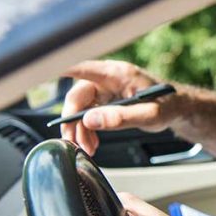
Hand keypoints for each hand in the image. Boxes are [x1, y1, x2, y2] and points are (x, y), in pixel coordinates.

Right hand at [61, 60, 183, 155]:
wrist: (179, 109)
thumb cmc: (169, 106)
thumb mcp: (150, 116)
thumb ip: (121, 117)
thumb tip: (91, 120)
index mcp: (117, 74)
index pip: (81, 67)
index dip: (57, 69)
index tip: (36, 73)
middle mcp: (108, 78)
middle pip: (77, 95)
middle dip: (73, 121)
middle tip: (75, 142)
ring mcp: (106, 88)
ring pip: (81, 107)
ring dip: (80, 129)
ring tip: (87, 148)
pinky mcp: (106, 99)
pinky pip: (88, 113)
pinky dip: (88, 129)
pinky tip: (92, 142)